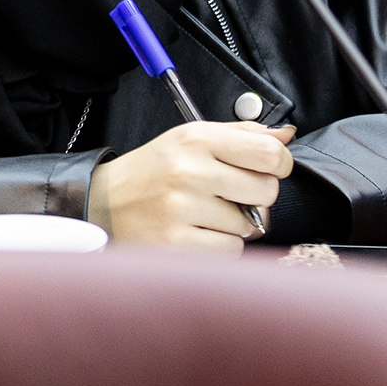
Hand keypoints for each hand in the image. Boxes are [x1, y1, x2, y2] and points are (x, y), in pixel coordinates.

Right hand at [88, 122, 293, 253]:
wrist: (101, 204)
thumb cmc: (153, 172)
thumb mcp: (189, 140)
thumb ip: (240, 135)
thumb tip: (285, 135)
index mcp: (195, 139)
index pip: (269, 153)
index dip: (279, 164)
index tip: (268, 169)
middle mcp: (188, 171)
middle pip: (266, 191)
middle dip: (255, 197)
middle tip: (229, 195)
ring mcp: (181, 209)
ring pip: (249, 226)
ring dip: (233, 225)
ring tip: (203, 215)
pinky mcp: (176, 243)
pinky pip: (231, 251)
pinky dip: (219, 247)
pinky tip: (195, 234)